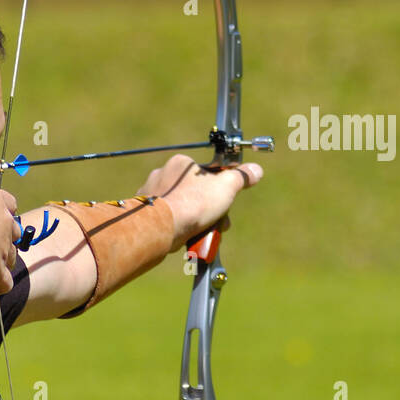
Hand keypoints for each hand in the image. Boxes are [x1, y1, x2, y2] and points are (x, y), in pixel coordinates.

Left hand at [138, 154, 263, 251]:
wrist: (162, 227)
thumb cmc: (193, 203)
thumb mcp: (226, 186)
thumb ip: (241, 177)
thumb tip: (255, 170)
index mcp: (181, 163)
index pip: (206, 175)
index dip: (219, 190)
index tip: (225, 205)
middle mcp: (162, 175)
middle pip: (193, 192)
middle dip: (208, 209)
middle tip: (216, 224)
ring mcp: (150, 194)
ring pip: (180, 206)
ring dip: (194, 220)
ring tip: (202, 233)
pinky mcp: (144, 213)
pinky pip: (166, 219)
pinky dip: (176, 227)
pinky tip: (184, 235)